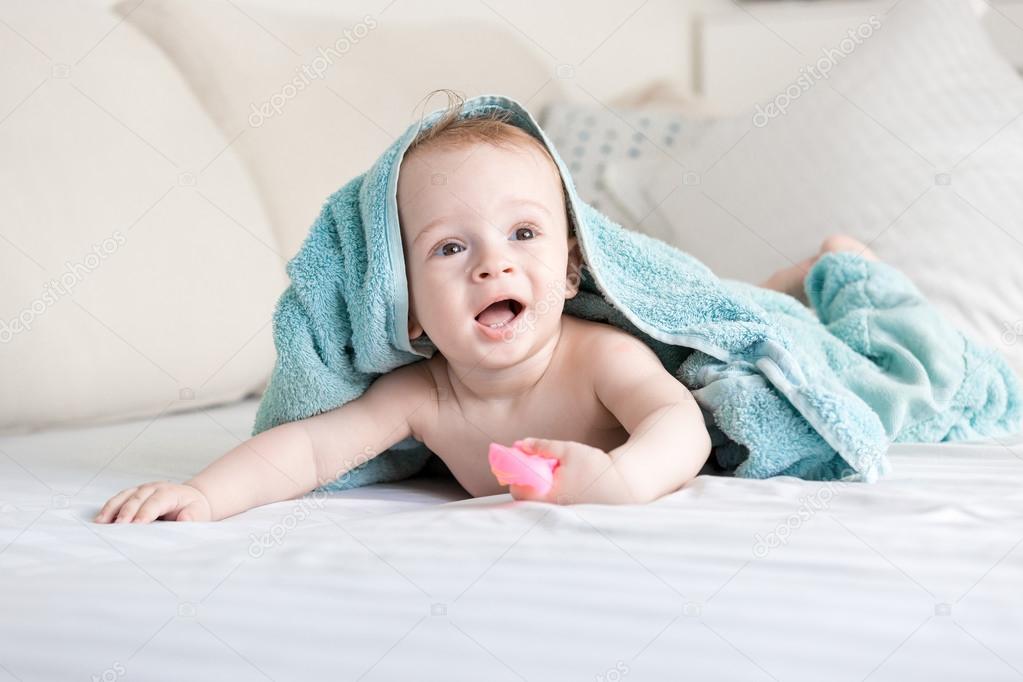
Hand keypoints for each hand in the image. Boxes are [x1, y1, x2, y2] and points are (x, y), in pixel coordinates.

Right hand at [93, 481, 212, 523]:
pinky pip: (118, 500)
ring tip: (100, 523)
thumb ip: (192, 517)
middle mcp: (153, 488)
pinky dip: (109, 509)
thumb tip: (185, 519)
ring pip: (124, 497)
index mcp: (170, 492)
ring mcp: (141, 490)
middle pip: (137, 498)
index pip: (156, 502)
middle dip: (126, 512)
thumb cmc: (193, 509)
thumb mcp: (198, 513)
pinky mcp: (133, 495)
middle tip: (117, 526)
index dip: (146, 512)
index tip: (137, 524)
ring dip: (111, 509)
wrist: (190, 499)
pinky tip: (100, 520)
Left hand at [507, 438, 639, 504]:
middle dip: (527, 480)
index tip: (517, 463)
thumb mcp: (569, 450)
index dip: (514, 476)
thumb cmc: (597, 467)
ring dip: (539, 487)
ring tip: (551, 473)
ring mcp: (562, 515)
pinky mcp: (572, 516)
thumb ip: (542, 447)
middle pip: (527, 497)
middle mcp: (553, 510)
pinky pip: (552, 505)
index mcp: (549, 496)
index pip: (518, 490)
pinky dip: (551, 493)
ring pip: (539, 501)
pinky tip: (562, 482)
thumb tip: (521, 444)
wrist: (627, 485)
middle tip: (532, 465)